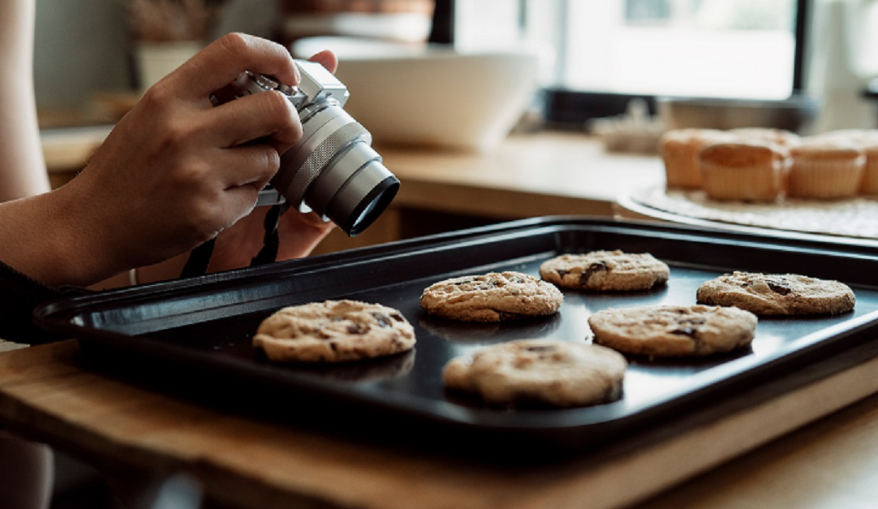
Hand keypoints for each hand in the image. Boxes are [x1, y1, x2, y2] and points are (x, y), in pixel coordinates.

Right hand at [48, 33, 307, 285]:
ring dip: (261, 165)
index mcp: (169, 96)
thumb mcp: (154, 113)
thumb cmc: (128, 167)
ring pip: (270, 157)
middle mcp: (184, 130)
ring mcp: (199, 173)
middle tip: (281, 132)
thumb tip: (266, 81)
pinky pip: (255, 195)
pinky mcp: (210, 211)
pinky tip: (213, 198)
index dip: (275, 57)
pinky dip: (244, 197)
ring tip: (228, 172)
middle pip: (274, 108)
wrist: (92, 223)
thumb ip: (203, 95)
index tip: (287, 75)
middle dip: (289, 121)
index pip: (236, 50)